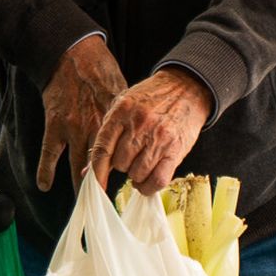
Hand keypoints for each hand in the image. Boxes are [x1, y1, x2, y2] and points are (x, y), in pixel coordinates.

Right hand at [38, 35, 126, 190]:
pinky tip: (44, 185)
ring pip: (77, 167)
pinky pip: (49, 154)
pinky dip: (45, 171)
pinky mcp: (54, 125)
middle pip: (101, 167)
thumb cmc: (101, 71)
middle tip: (106, 206)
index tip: (130, 189)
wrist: (73, 55)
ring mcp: (74, 129)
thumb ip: (127, 118)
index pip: (122, 156)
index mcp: (115, 123)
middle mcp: (96, 130)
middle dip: (103, 188)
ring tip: (82, 204)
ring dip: (79, 186)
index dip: (126, 174)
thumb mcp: (123, 93)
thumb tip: (137, 137)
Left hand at [88, 67, 211, 195]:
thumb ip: (107, 133)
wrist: (186, 88)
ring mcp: (159, 138)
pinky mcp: (175, 150)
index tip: (96, 184)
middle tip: (131, 157)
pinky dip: (149, 187)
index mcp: (122, 111)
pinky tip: (147, 182)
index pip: (102, 149)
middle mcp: (140, 124)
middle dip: (122, 165)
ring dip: (136, 175)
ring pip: (137, 174)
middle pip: (120, 164)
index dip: (97, 172)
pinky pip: (158, 180)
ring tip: (141, 165)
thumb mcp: (125, 105)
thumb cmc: (152, 99)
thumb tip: (89, 169)